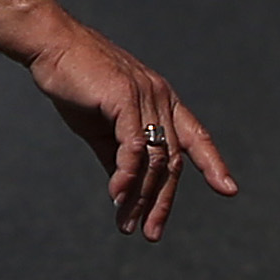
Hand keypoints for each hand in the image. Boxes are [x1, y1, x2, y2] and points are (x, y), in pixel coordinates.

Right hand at [26, 22, 235, 239]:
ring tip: (127, 223)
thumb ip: (117, 154)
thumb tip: (125, 188)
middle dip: (164, 201)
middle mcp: (161, 99)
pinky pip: (134, 148)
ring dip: (142, 197)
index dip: (213, 163)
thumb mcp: (101, 125)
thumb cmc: (75, 81)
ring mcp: (146, 97)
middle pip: (173, 160)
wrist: (51, 46)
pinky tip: (117, 195)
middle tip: (150, 233)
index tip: (228, 190)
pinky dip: (128, 176)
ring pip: (155, 159)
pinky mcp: (126, 99)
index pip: (196, 137)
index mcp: (161, 101)